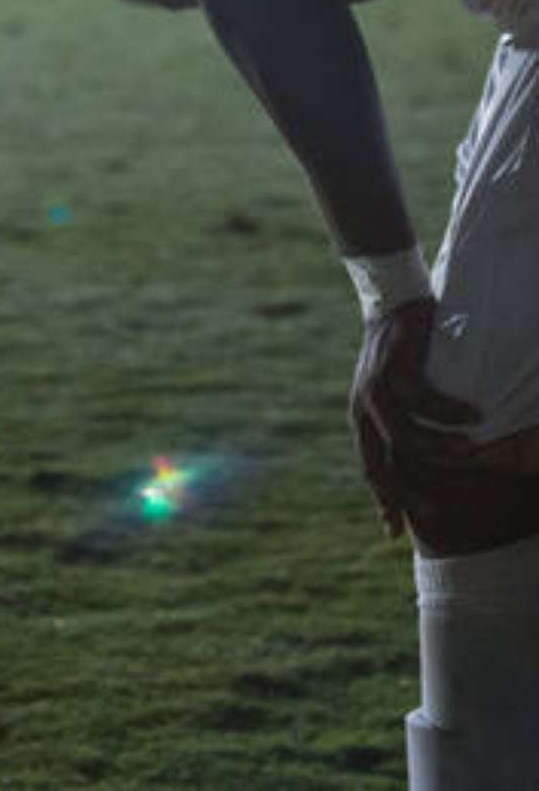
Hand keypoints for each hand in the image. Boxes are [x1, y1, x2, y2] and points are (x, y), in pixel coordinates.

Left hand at [349, 297, 479, 538]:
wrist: (391, 301)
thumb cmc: (400, 352)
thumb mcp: (394, 394)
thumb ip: (402, 424)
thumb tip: (422, 460)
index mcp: (360, 417)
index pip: (368, 469)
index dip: (382, 502)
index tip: (394, 534)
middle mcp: (361, 407)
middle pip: (377, 465)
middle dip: (405, 494)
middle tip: (437, 509)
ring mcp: (373, 388)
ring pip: (405, 438)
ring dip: (442, 450)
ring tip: (471, 451)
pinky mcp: (392, 367)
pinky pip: (423, 401)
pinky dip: (451, 413)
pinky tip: (475, 414)